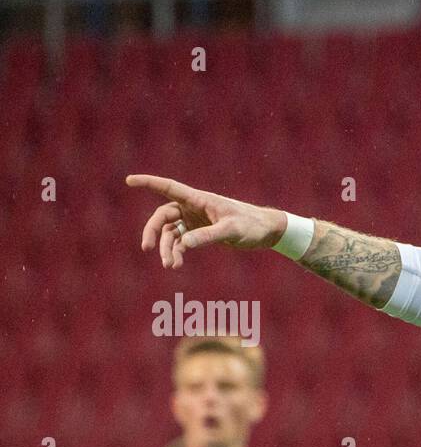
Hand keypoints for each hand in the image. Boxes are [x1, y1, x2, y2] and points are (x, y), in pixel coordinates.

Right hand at [125, 173, 289, 269]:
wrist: (265, 231)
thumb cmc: (251, 225)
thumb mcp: (231, 231)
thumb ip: (207, 236)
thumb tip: (183, 244)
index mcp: (199, 199)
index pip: (169, 187)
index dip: (148, 183)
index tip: (129, 181)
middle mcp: (193, 207)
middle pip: (163, 216)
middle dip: (154, 231)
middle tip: (147, 248)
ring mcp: (195, 220)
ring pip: (171, 232)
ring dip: (167, 248)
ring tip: (170, 265)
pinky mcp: (200, 232)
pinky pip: (181, 241)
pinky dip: (177, 252)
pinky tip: (176, 264)